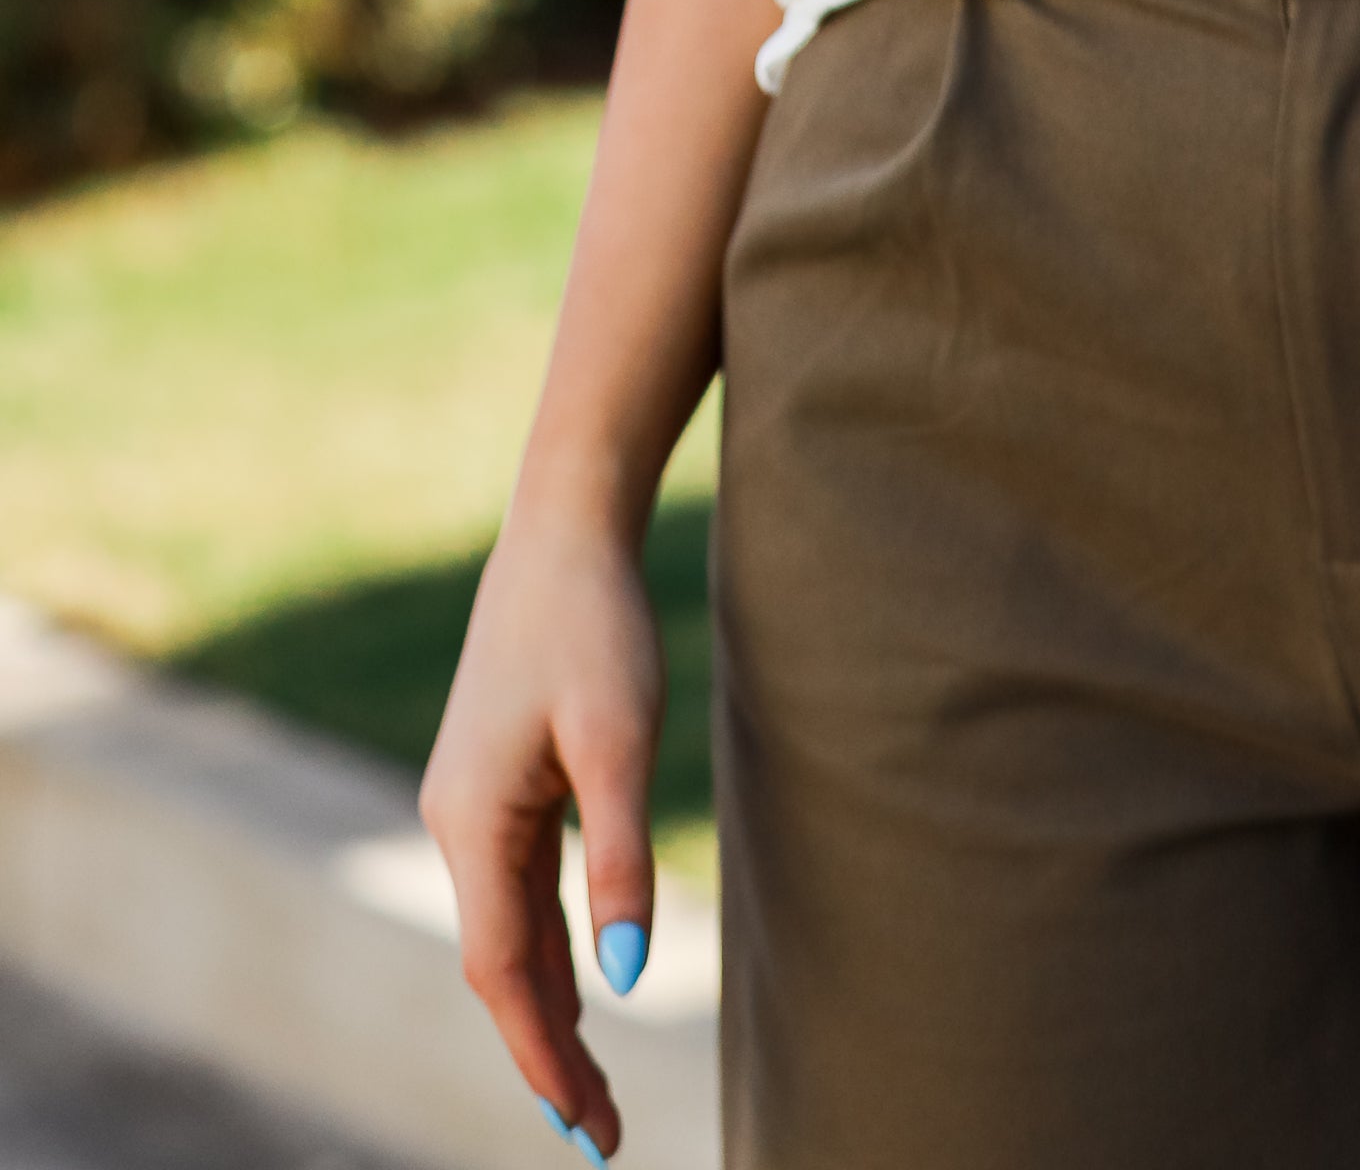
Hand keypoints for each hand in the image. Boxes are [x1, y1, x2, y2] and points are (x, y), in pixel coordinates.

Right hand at [419, 506, 663, 1156]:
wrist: (565, 527)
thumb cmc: (596, 624)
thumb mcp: (621, 740)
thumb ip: (620, 861)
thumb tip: (626, 986)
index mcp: (472, 825)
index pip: (505, 975)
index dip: (546, 1056)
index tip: (587, 1128)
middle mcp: (455, 823)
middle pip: (499, 967)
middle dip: (546, 1052)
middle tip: (600, 1134)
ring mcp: (469, 802)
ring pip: (506, 932)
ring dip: (546, 1006)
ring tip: (588, 1087)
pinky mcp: (496, 780)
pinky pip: (516, 890)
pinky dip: (546, 946)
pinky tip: (580, 980)